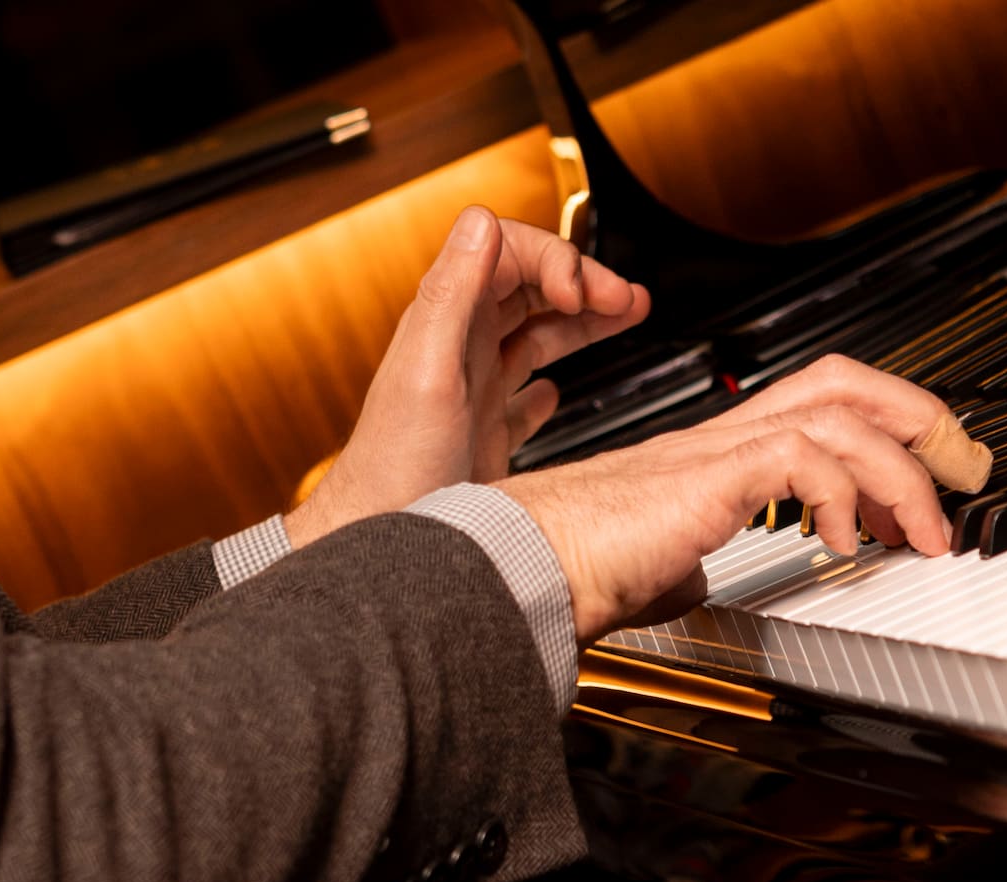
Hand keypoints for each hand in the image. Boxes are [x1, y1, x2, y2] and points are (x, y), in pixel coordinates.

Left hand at [286, 207, 650, 545]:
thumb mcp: (427, 371)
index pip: (508, 254)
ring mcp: (475, 389)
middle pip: (529, 289)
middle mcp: (461, 348)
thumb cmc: (395, 468)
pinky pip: (525, 396)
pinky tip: (559, 392)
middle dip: (583, 284)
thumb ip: (451, 293)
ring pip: (536, 334)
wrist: (380, 534)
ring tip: (627, 317)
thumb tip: (481, 222)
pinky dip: (550, 386)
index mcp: (447, 322)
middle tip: (627, 300)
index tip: (582, 294)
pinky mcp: (485, 432)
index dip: (554, 261)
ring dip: (582, 322)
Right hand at [498, 356, 961, 640]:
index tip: (922, 485)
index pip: (813, 406)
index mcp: (709, 457)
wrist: (515, 572)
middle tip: (963, 468)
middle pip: (840, 379)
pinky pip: (805, 453)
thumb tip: (699, 581)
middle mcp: (717, 438)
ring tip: (927, 530)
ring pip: (839, 409)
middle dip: (918, 417)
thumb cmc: (563, 571)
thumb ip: (687, 564)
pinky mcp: (708, 473)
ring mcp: (713, 449)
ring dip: (903, 469)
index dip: (881, 430)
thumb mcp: (654, 572)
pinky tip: (844, 541)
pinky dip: (844, 493)